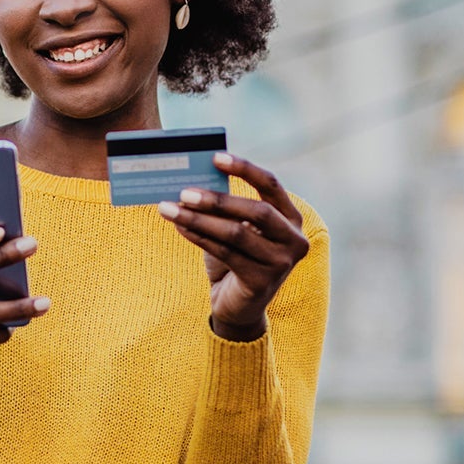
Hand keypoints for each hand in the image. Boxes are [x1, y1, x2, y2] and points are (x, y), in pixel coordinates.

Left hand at [158, 153, 308, 341]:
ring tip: (169, 209)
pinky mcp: (261, 282)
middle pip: (257, 210)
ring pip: (236, 233)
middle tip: (184, 191)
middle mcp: (294, 240)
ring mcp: (281, 263)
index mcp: (291, 218)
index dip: (245, 169)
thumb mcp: (236, 228)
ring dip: (198, 219)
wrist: (238, 306)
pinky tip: (180, 227)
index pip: (271, 185)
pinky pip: (224, 253)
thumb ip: (226, 208)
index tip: (215, 157)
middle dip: (218, 199)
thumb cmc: (235, 258)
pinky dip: (199, 237)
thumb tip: (192, 180)